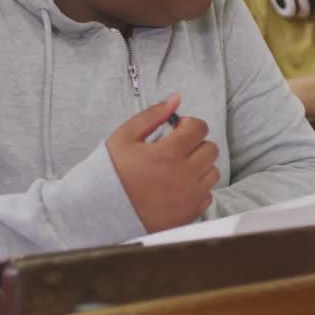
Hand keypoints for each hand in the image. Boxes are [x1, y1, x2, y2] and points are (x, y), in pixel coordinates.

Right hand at [106, 93, 220, 232]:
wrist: (102, 212)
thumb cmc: (111, 174)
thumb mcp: (124, 137)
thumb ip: (152, 115)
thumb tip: (175, 100)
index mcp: (168, 154)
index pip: (199, 128)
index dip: (189, 124)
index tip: (177, 129)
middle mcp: (183, 176)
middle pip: (210, 149)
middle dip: (196, 143)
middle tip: (177, 148)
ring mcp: (188, 197)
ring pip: (213, 172)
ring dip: (200, 166)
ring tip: (178, 168)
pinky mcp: (189, 215)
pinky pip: (207, 195)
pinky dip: (197, 188)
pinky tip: (178, 186)